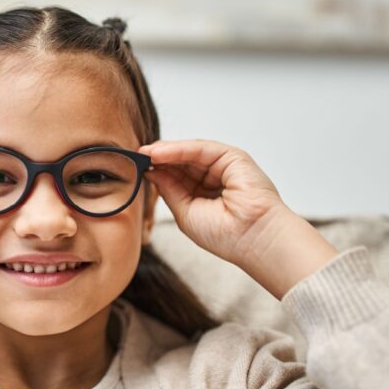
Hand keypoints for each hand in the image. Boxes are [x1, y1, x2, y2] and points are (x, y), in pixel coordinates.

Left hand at [138, 139, 290, 266]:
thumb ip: (169, 190)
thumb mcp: (185, 212)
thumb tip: (151, 172)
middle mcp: (215, 178)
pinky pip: (201, 149)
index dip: (157, 171)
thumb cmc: (224, 234)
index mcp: (205, 194)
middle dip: (159, 158)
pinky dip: (179, 149)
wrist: (252, 239)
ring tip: (144, 154)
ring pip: (190, 153)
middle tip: (137, 156)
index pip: (177, 177)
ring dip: (165, 152)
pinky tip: (160, 153)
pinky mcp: (233, 157)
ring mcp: (224, 166)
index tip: (136, 168)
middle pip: (182, 162)